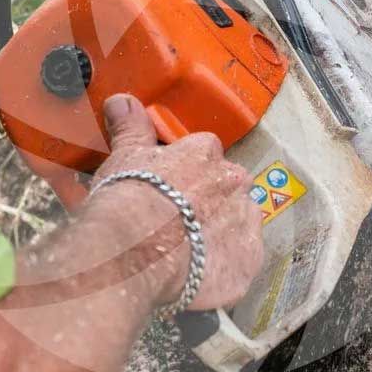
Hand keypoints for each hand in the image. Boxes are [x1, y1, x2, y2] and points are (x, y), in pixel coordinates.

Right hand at [85, 94, 264, 312]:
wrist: (134, 252)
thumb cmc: (128, 199)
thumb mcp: (124, 156)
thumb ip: (130, 127)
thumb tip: (122, 100)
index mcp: (206, 153)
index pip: (204, 154)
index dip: (185, 172)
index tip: (169, 187)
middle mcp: (234, 182)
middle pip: (227, 187)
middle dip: (209, 199)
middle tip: (178, 219)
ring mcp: (245, 222)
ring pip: (240, 222)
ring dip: (222, 231)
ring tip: (188, 249)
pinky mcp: (248, 261)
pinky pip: (243, 260)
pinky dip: (227, 264)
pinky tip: (201, 271)